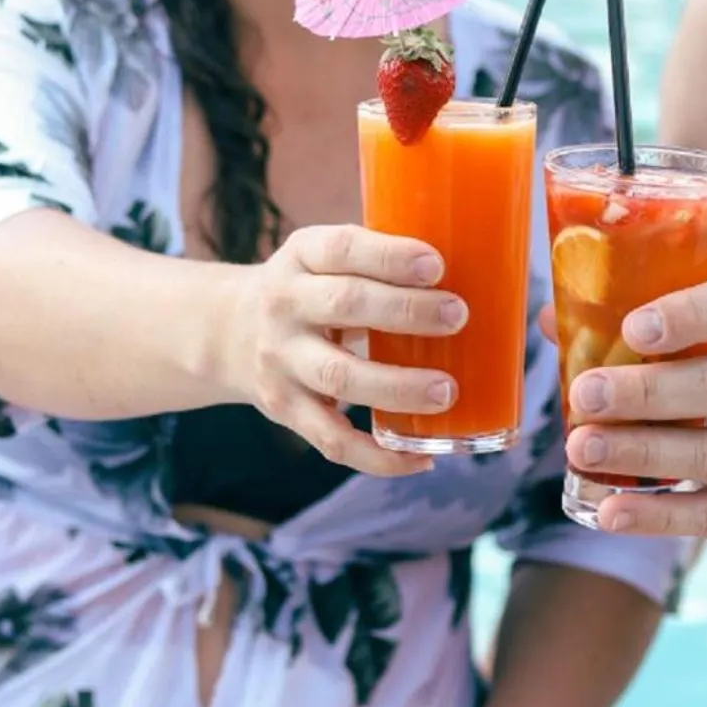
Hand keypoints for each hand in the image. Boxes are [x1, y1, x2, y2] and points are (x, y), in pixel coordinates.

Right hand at [221, 224, 466, 476]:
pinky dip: (377, 456)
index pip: (341, 248)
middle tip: (458, 315)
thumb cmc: (310, 286)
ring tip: (447, 392)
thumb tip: (478, 261)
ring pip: (339, 377)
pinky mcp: (285, 410)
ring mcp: (282, 361)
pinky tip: (421, 458)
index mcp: (301, 256)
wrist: (228, 331)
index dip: (388, 255)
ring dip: (396, 386)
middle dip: (405, 312)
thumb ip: (378, 257)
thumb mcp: (324, 256)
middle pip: (344, 306)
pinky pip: (331, 440)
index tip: (436, 264)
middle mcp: (285, 305)